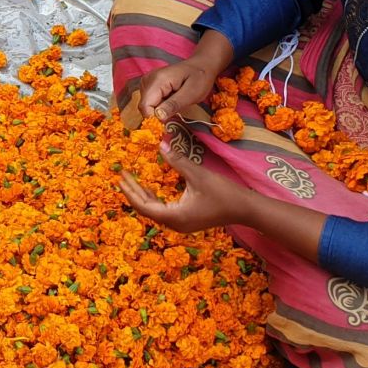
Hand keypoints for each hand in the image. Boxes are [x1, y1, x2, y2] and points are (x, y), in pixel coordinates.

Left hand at [119, 145, 252, 234]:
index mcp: (174, 217)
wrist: (246, 209)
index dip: (130, 191)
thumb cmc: (223, 193)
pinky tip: (150, 188)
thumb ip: (177, 160)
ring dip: (143, 195)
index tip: (121, 178)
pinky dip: (155, 199)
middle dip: (133, 192)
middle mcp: (175, 224)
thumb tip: (160, 143)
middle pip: (146, 209)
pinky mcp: (187, 220)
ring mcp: (181, 223)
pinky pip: (164, 211)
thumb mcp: (198, 174)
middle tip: (122, 176)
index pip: (143, 206)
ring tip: (132, 180)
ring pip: (155, 210)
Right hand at [136, 60, 218, 120]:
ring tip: (175, 103)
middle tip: (176, 112)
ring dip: (159, 111)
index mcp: (157, 80)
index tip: (167, 125)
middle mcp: (148, 80)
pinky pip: (149, 102)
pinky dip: (159, 106)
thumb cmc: (200, 78)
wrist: (201, 65)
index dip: (154, 119)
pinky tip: (170, 100)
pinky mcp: (149, 85)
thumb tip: (158, 117)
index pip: (145, 106)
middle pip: (144, 106)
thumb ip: (174, 104)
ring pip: (146, 106)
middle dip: (157, 115)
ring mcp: (147, 82)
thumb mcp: (191, 93)